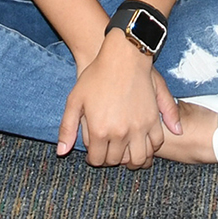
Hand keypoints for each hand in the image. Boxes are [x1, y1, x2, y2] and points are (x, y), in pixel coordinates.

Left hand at [59, 26, 177, 167]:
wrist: (123, 57)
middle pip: (116, 161)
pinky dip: (150, 149)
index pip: (97, 160)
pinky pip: (156, 143)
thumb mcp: (74, 100)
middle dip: (110, 159)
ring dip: (132, 161)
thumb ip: (67, 128)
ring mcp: (139, 127)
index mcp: (99, 130)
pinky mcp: (153, 119)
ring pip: (138, 158)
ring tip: (127, 154)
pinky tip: (142, 144)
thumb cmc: (95, 76)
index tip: (94, 154)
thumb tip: (61, 152)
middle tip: (108, 152)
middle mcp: (120, 133)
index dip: (94, 159)